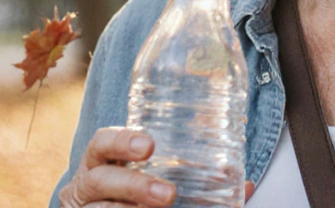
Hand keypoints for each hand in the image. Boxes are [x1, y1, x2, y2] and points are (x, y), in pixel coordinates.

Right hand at [56, 128, 256, 207]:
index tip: (150, 145)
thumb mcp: (149, 177)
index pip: (103, 143)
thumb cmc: (129, 194)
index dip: (122, 141)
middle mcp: (86, 185)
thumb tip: (247, 184)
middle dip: (134, 186)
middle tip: (168, 194)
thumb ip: (192, 178)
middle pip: (100, 180)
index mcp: (102, 161)